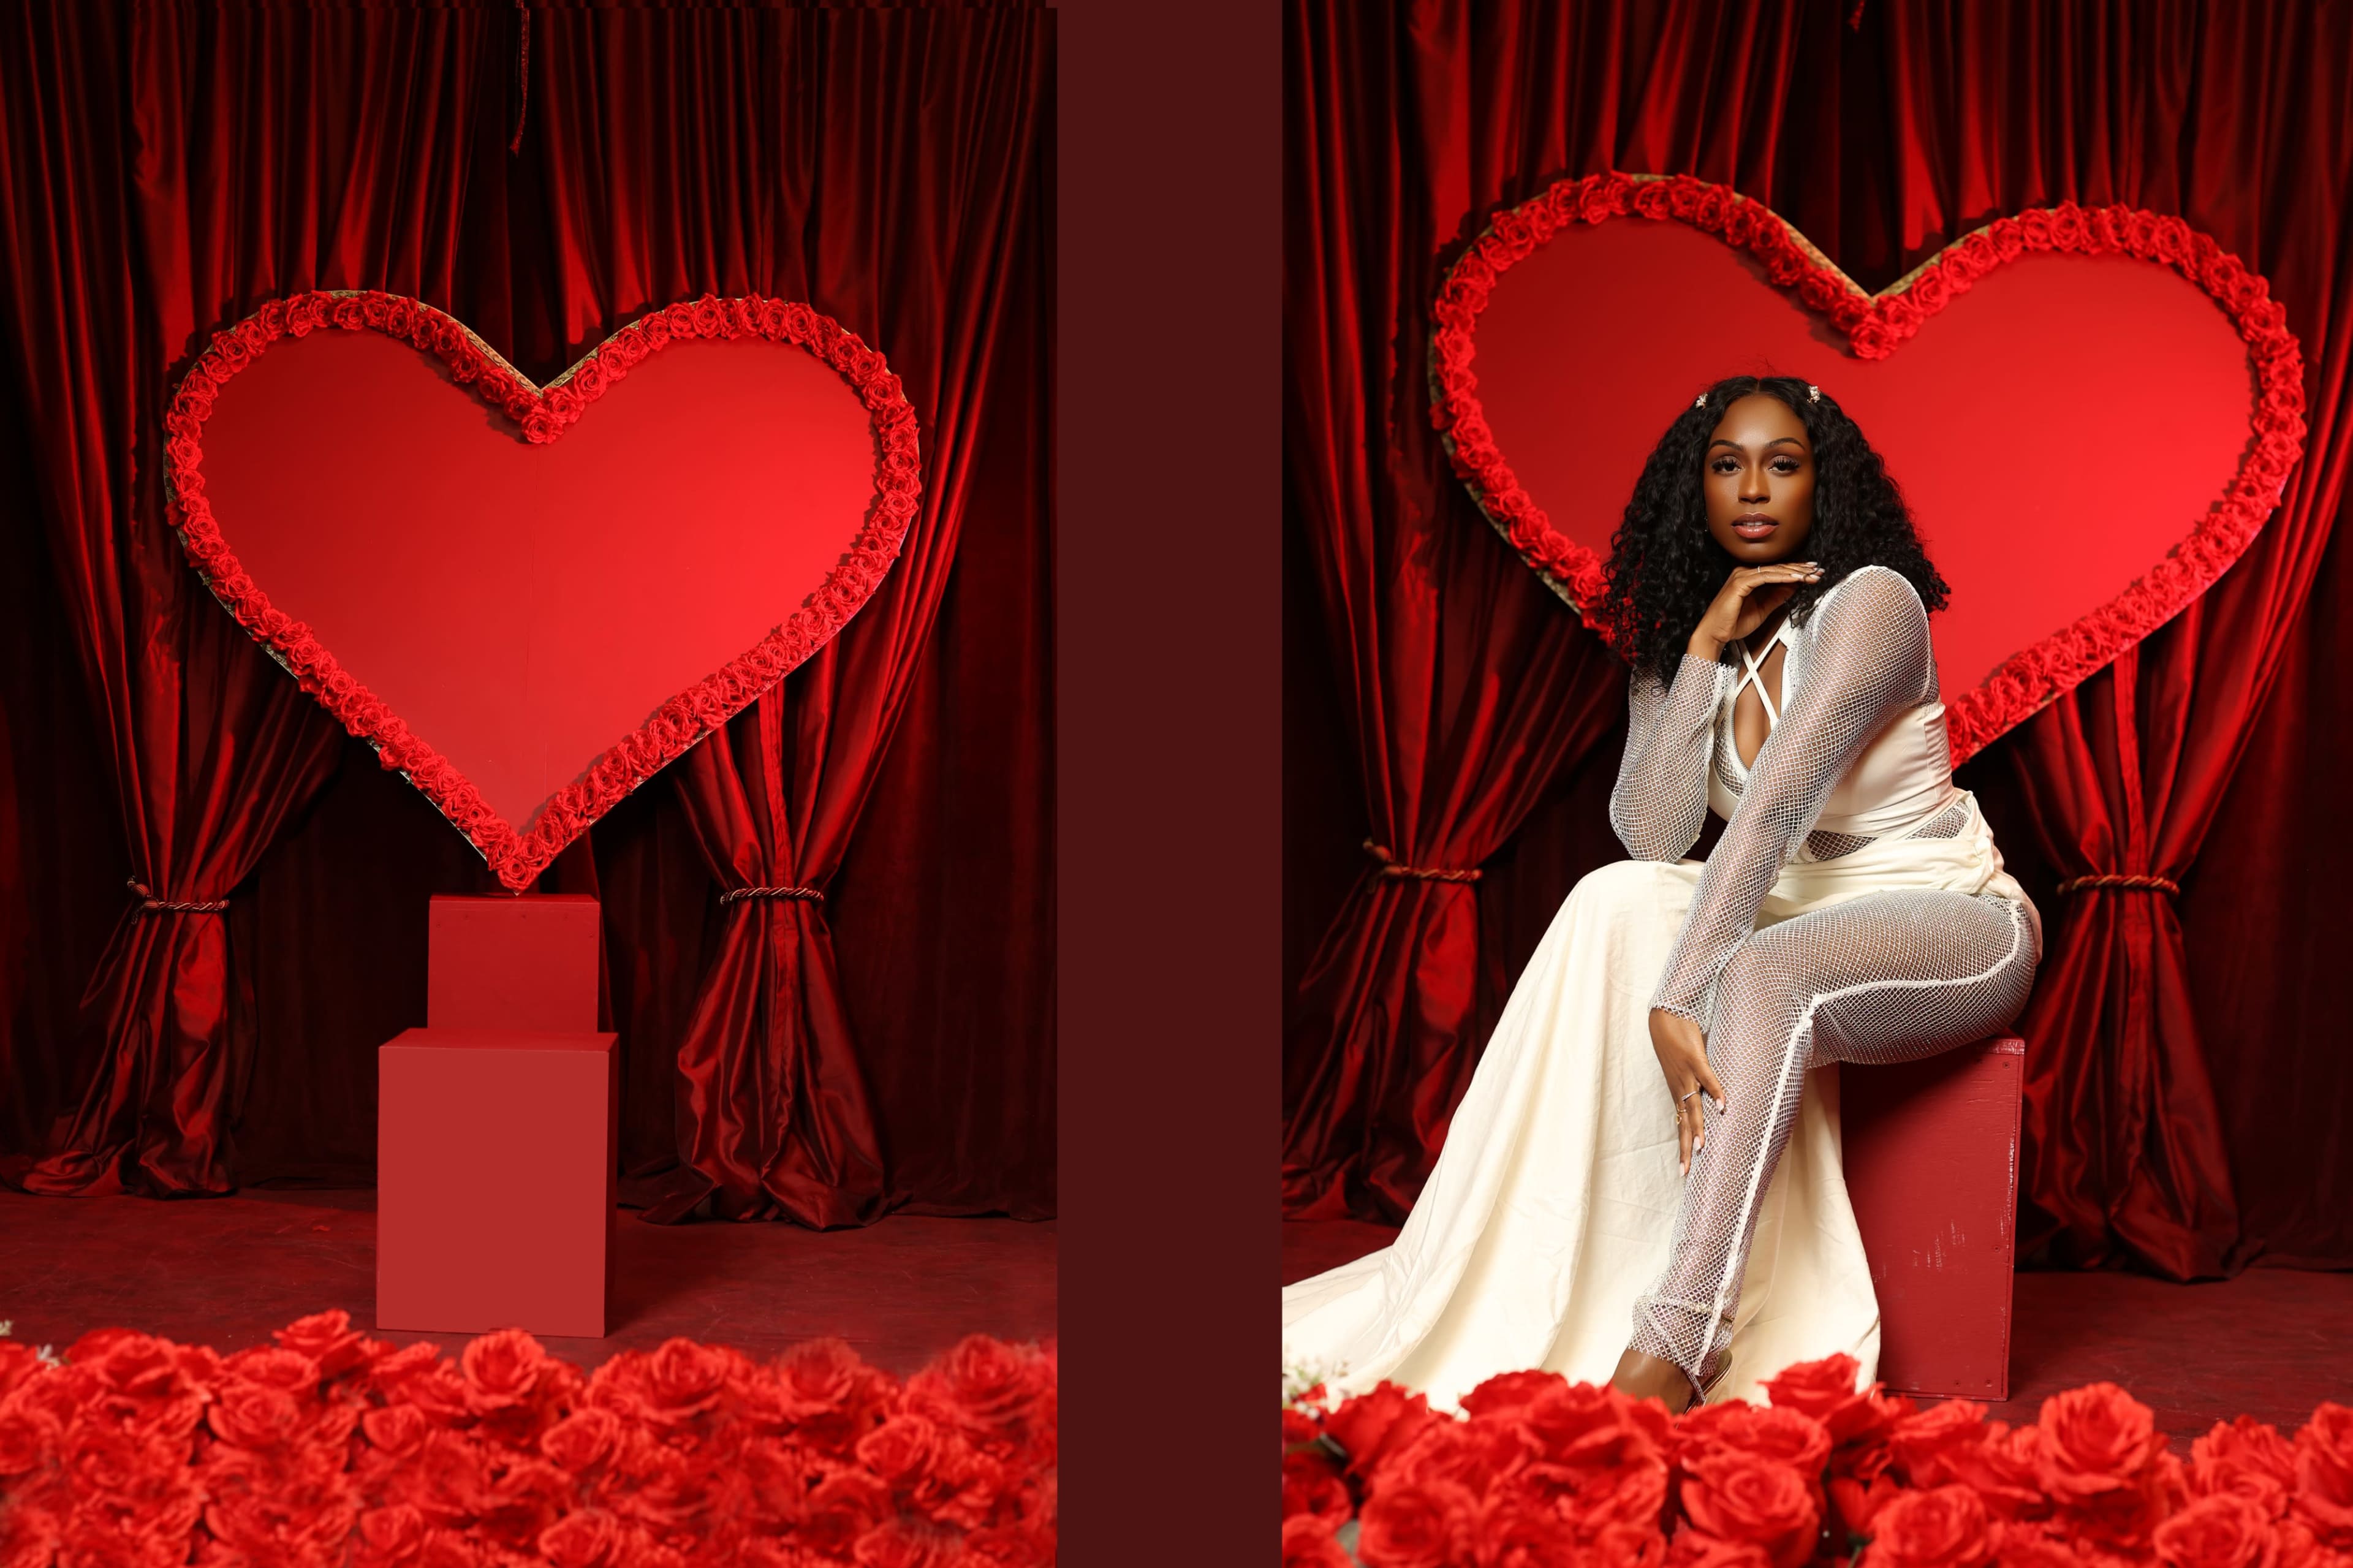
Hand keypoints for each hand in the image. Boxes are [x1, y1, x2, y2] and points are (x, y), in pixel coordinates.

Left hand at [1648, 1006, 1727, 1175]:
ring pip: (1693, 1105)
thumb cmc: (1676, 1041)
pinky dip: (1716, 1092)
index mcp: (1677, 1091)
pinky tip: (1723, 1107)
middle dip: (1685, 1148)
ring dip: (1698, 1127)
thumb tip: (1711, 1095)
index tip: (1683, 1169)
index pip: (1680, 1124)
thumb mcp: (1685, 1068)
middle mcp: (1679, 1087)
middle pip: (1684, 1123)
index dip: (1683, 1146)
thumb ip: (1697, 1082)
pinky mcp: (1694, 1059)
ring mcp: (1686, 1074)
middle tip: (1685, 1172)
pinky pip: (1707, 1078)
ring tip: (1701, 1148)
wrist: (1663, 1016)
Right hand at [1688, 561, 1823, 658]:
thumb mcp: (1764, 608)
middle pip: (1778, 567)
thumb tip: (1795, 586)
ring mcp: (1741, 575)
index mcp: (1749, 576)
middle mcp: (1745, 572)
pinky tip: (1795, 579)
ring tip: (1811, 575)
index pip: (1777, 569)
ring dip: (1795, 572)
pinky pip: (1765, 577)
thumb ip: (1778, 596)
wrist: (1715, 633)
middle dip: (1800, 569)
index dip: (1797, 570)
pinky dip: (1782, 577)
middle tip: (1818, 571)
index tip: (1814, 573)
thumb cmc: (1733, 623)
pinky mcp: (1740, 582)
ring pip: (1774, 570)